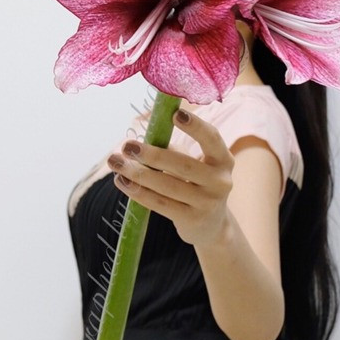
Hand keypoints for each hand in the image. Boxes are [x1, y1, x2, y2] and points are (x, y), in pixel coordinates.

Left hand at [106, 110, 234, 247]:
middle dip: (152, 155)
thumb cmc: (196, 185)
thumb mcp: (194, 166)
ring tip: (115, 162)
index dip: (195, 126)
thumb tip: (140, 142)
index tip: (175, 114)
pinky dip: (138, 192)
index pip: (212, 139)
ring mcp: (207, 203)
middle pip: (183, 165)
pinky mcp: (192, 219)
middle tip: (127, 146)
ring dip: (137, 173)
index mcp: (223, 160)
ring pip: (167, 186)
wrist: (210, 226)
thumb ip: (173, 152)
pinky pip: (160, 204)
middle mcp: (221, 182)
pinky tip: (122, 181)